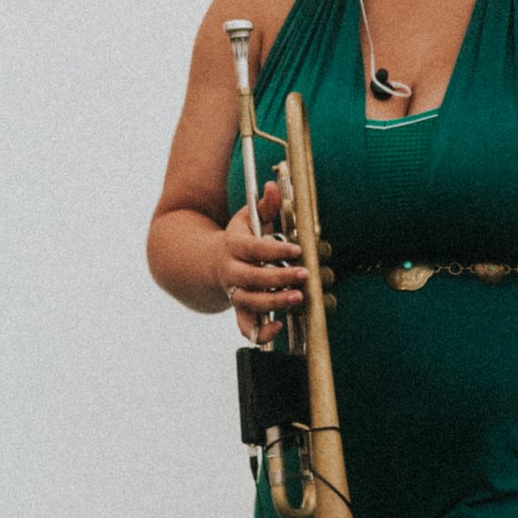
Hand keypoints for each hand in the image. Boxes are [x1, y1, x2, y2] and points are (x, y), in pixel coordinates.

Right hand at [220, 177, 304, 339]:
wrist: (213, 263)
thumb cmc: (240, 239)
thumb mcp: (249, 219)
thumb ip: (266, 205)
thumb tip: (274, 186)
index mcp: (233, 246)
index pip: (253, 248)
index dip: (274, 250)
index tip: (297, 249)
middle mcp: (231, 272)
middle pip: (251, 278)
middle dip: (278, 278)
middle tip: (304, 274)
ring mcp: (234, 293)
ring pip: (249, 302)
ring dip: (273, 302)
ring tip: (297, 297)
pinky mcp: (240, 310)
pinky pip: (246, 327)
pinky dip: (261, 332)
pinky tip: (279, 326)